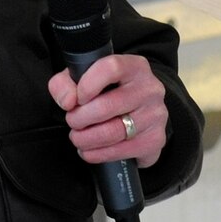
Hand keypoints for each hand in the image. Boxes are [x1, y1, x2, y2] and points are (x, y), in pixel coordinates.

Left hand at [48, 54, 167, 168]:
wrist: (139, 112)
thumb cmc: (108, 93)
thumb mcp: (84, 79)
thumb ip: (64, 84)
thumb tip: (68, 101)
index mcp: (134, 67)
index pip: (111, 68)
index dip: (87, 85)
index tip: (77, 99)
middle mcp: (150, 89)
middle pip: (107, 106)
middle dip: (79, 119)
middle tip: (73, 122)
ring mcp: (156, 115)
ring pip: (112, 132)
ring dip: (86, 139)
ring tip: (78, 138)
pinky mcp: (155, 139)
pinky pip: (120, 151)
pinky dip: (97, 154)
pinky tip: (90, 150)